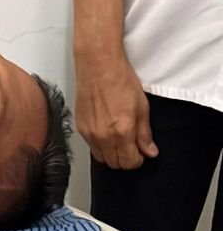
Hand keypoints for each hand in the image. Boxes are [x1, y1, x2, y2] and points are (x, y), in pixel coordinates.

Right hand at [75, 53, 158, 169]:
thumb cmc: (119, 79)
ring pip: (102, 159)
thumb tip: (149, 150)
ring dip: (112, 154)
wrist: (99, 66)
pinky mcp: (81, 129)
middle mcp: (104, 137)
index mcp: (122, 132)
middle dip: (125, 159)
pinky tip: (106, 132)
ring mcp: (91, 134)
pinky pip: (92, 147)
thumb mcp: (142, 107)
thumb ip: (145, 133)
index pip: (130, 162)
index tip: (140, 152)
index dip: (138, 160)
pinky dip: (101, 145)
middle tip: (131, 146)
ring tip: (118, 139)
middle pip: (115, 164)